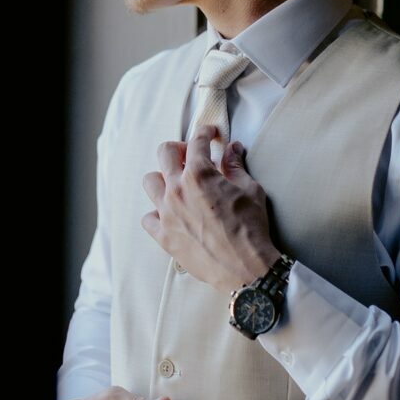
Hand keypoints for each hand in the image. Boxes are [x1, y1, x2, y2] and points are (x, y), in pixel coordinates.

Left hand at [141, 127, 278, 293]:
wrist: (245, 267)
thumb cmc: (251, 228)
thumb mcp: (251, 190)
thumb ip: (236, 166)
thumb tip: (233, 149)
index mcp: (199, 174)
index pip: (197, 141)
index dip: (206, 132)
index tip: (211, 134)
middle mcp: (177, 190)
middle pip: (164, 152)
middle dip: (179, 148)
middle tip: (192, 156)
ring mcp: (167, 213)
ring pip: (150, 182)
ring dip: (163, 178)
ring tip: (178, 185)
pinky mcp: (164, 236)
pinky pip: (148, 217)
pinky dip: (157, 213)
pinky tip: (171, 215)